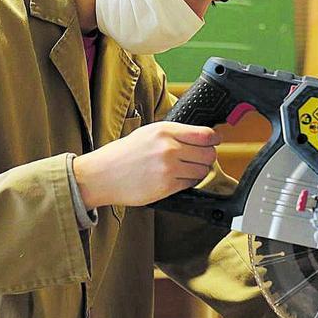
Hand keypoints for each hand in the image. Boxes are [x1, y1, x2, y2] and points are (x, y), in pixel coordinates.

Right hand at [73, 121, 219, 207]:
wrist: (102, 175)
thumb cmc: (123, 154)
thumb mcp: (148, 133)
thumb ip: (173, 133)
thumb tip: (200, 136)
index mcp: (165, 130)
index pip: (205, 134)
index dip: (214, 138)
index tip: (215, 141)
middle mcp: (169, 148)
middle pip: (208, 154)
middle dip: (207, 156)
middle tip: (199, 158)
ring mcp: (168, 168)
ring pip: (202, 171)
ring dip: (197, 171)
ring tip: (183, 169)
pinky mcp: (167, 186)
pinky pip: (190, 184)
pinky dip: (187, 182)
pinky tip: (175, 178)